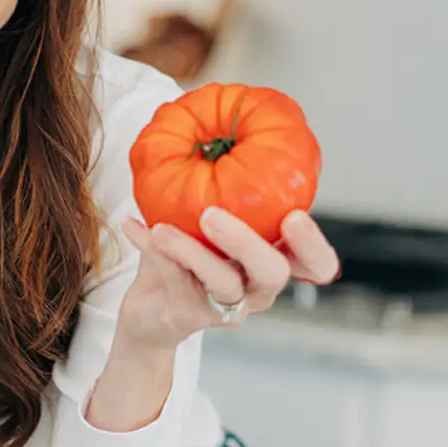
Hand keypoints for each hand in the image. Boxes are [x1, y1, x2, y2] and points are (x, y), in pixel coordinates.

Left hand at [115, 207, 340, 352]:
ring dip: (191, 251)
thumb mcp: (206, 216)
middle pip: (271, 273)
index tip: (295, 217)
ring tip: (162, 229)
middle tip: (213, 215)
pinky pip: (173, 279)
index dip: (314, 247)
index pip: (315, 265)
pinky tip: (132, 226)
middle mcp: (257, 288)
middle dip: (247, 243)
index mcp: (274, 261)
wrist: (150, 308)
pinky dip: (151, 250)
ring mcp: (226, 306)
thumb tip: (214, 131)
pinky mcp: (191, 315)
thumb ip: (220, 186)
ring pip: (220, 282)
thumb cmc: (189, 255)